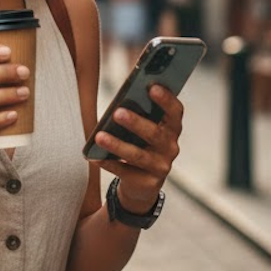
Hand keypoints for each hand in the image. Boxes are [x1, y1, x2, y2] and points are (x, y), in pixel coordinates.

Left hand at [90, 84, 183, 213]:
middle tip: (117, 112)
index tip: (152, 86)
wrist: (142, 183)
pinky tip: (94, 158)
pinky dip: (109, 164)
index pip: (175, 112)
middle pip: (155, 134)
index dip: (166, 99)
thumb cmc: (139, 143)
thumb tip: (122, 95)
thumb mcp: (143, 127)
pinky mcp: (148, 183)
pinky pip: (126, 172)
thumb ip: (139, 112)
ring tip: (99, 136)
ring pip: (138, 155)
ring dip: (117, 145)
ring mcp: (161, 166)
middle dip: (136, 122)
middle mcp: (171, 147)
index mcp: (172, 128)